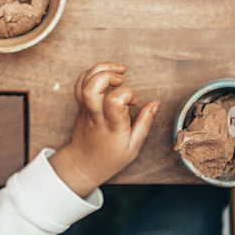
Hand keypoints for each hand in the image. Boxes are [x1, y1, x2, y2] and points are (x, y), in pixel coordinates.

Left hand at [49, 62, 159, 197]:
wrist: (83, 165)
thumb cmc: (110, 158)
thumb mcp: (133, 147)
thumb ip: (144, 123)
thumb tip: (155, 104)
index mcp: (112, 127)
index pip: (113, 101)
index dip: (127, 94)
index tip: (134, 102)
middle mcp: (96, 116)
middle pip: (91, 88)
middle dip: (108, 75)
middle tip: (121, 79)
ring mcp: (85, 110)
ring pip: (84, 83)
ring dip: (101, 69)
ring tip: (118, 71)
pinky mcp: (80, 107)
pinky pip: (80, 84)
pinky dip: (92, 73)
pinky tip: (106, 75)